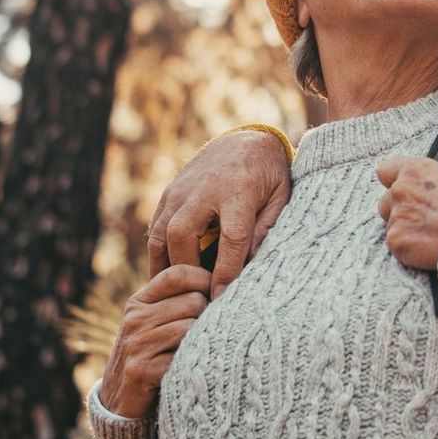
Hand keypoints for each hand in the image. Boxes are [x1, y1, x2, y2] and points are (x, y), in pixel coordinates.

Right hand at [99, 265, 211, 417]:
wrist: (120, 400)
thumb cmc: (152, 354)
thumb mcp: (156, 321)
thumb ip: (177, 297)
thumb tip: (222, 268)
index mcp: (139, 301)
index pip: (177, 274)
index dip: (203, 278)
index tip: (216, 293)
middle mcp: (135, 319)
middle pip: (193, 300)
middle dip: (206, 316)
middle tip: (203, 332)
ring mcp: (136, 344)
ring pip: (191, 327)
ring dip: (199, 341)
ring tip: (193, 351)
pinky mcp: (141, 370)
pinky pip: (182, 356)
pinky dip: (190, 364)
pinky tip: (185, 369)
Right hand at [147, 129, 291, 298]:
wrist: (244, 140)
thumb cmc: (268, 174)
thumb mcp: (281, 197)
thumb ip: (268, 228)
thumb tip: (252, 265)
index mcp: (238, 190)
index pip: (231, 237)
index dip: (226, 270)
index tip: (221, 298)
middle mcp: (203, 190)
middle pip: (184, 235)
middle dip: (188, 270)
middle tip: (197, 298)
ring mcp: (181, 191)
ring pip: (162, 233)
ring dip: (167, 266)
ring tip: (175, 293)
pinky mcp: (169, 194)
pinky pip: (156, 228)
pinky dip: (158, 254)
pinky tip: (165, 275)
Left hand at [376, 157, 437, 270]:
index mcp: (417, 170)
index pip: (386, 171)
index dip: (394, 181)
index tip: (403, 189)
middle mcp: (401, 190)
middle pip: (386, 201)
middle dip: (401, 209)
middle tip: (424, 219)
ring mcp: (396, 216)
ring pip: (392, 225)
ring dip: (406, 230)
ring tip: (430, 236)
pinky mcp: (397, 241)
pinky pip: (397, 245)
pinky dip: (410, 249)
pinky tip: (428, 248)